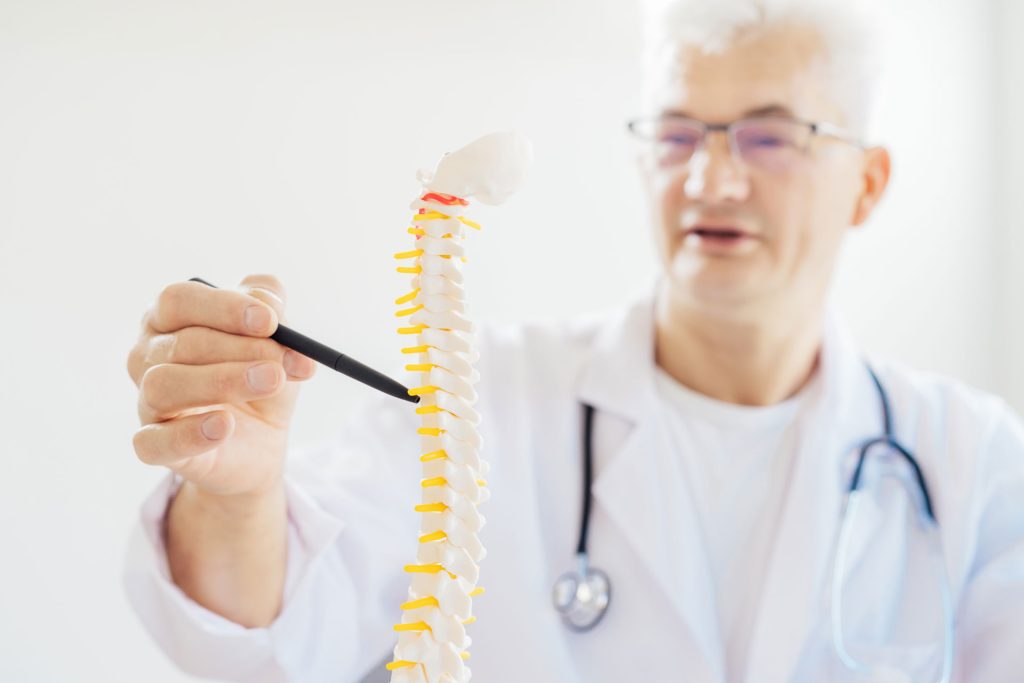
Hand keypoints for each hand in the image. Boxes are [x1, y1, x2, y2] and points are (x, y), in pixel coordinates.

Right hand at [127, 274, 316, 497]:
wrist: (262, 439)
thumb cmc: (258, 375)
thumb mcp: (275, 338)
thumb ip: (271, 307)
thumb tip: (269, 302)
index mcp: (169, 318)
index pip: (179, 300)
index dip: (224, 307)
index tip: (269, 322)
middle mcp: (148, 356)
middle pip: (182, 343)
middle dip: (240, 350)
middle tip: (280, 362)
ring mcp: (147, 402)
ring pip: (164, 386)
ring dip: (222, 382)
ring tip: (270, 383)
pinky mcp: (154, 446)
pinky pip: (154, 442)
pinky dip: (188, 434)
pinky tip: (224, 426)